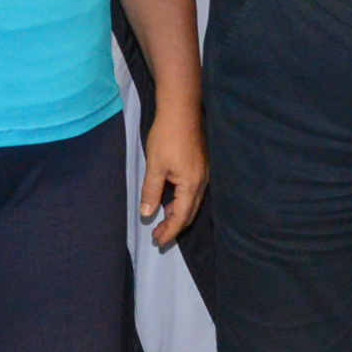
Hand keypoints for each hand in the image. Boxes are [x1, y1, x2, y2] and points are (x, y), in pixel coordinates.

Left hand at [140, 104, 207, 246]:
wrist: (181, 110)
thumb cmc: (167, 136)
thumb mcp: (155, 166)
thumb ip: (151, 191)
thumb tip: (147, 214)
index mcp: (192, 185)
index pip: (181, 216)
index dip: (170, 231)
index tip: (158, 241)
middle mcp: (202, 182)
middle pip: (190, 212)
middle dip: (175, 226)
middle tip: (158, 236)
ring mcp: (204, 173)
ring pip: (192, 202)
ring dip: (178, 214)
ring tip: (162, 221)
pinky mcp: (201, 166)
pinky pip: (193, 192)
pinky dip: (181, 201)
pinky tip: (170, 200)